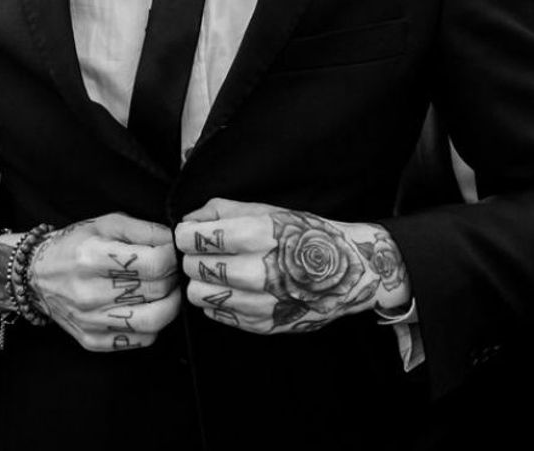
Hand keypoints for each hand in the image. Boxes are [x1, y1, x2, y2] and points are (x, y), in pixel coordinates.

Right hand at [29, 213, 181, 351]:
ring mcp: (90, 321)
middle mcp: (89, 292)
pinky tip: (146, 309)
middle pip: (157, 291)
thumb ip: (143, 229)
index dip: (172, 257)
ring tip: (166, 292)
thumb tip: (172, 241)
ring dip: (170, 305)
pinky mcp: (93, 340)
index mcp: (92, 256)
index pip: (154, 264)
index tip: (170, 253)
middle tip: (170, 270)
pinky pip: (140, 340)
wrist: (37, 276)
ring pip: (153, 322)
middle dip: (172, 278)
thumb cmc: (74, 245)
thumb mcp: (105, 224)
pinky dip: (153, 325)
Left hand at [175, 199, 409, 334]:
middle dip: (195, 258)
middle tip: (209, 254)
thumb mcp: (266, 210)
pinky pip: (217, 314)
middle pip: (193, 268)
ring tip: (221, 273)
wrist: (346, 271)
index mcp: (257, 235)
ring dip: (203, 282)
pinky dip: (220, 301)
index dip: (186, 235)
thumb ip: (220, 211)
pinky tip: (237, 289)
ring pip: (199, 295)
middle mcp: (257, 271)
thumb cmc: (304, 236)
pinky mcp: (261, 325)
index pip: (193, 239)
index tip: (192, 235)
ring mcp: (260, 303)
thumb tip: (187, 220)